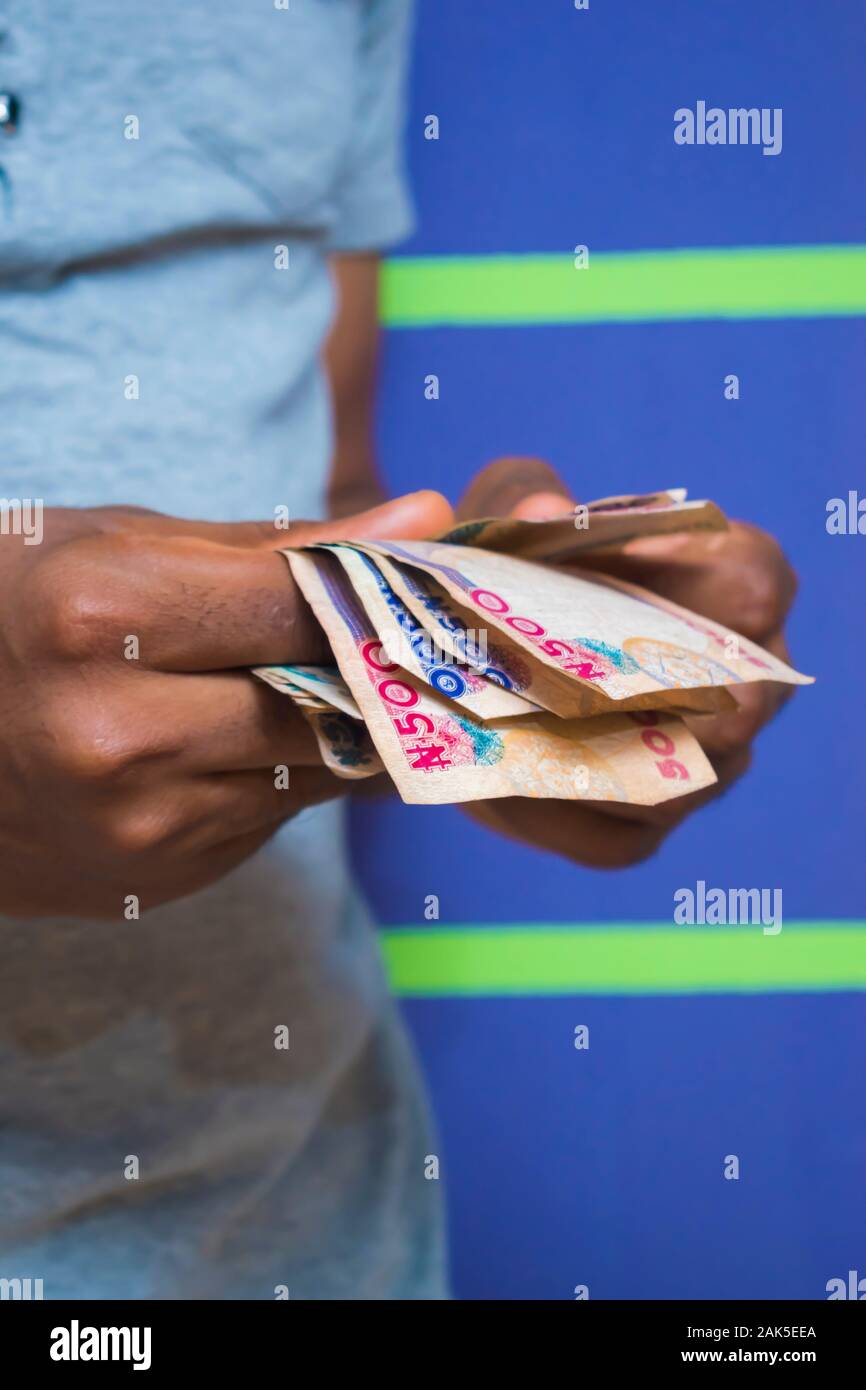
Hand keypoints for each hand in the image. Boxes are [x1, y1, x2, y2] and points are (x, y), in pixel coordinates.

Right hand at [0, 491, 451, 917]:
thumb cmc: (5, 608)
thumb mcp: (114, 545)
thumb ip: (274, 547)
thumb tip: (420, 521)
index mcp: (95, 624)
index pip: (297, 604)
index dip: (374, 585)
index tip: (429, 566)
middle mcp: (115, 738)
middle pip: (324, 695)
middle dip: (372, 658)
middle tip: (401, 626)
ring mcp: (138, 826)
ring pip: (316, 766)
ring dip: (337, 718)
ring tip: (315, 671)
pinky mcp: (158, 878)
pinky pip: (277, 815)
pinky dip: (285, 771)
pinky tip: (242, 734)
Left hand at [455, 458, 797, 866]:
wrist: (461, 659)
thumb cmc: (511, 568)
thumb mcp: (505, 514)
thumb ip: (520, 500)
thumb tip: (544, 514)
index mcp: (725, 594)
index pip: (757, 582)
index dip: (700, 572)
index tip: (613, 559)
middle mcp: (737, 689)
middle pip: (739, 706)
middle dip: (652, 692)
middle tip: (566, 673)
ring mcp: (698, 771)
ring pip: (676, 785)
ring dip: (593, 759)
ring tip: (512, 729)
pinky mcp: (637, 832)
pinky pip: (613, 836)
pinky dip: (551, 810)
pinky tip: (494, 777)